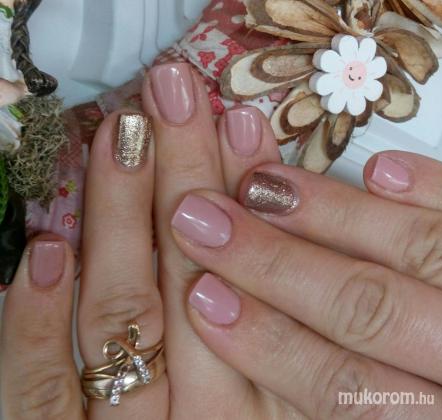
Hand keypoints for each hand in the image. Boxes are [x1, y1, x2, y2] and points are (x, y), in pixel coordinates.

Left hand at [0, 62, 280, 418]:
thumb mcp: (268, 393)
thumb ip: (270, 332)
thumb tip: (258, 225)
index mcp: (262, 394)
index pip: (261, 277)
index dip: (251, 196)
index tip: (242, 125)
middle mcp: (206, 409)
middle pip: (198, 279)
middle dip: (191, 177)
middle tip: (179, 99)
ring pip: (125, 320)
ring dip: (121, 219)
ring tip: (122, 138)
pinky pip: (43, 396)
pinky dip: (38, 326)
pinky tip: (44, 253)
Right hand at [169, 149, 441, 417]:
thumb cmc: (432, 392)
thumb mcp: (394, 411)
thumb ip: (346, 389)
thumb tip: (255, 333)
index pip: (345, 388)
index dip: (269, 344)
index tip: (203, 300)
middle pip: (370, 310)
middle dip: (276, 264)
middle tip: (207, 221)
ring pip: (423, 250)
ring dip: (336, 214)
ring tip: (265, 185)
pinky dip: (435, 189)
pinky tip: (383, 170)